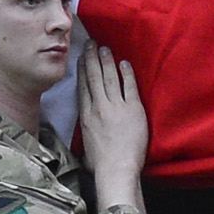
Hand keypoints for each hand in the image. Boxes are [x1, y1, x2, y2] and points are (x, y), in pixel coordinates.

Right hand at [77, 41, 151, 205]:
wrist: (116, 170)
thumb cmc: (100, 165)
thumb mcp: (83, 146)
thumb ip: (84, 133)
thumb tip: (84, 131)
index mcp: (85, 116)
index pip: (83, 87)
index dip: (82, 70)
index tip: (81, 58)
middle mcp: (98, 108)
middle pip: (94, 77)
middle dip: (92, 58)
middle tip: (91, 43)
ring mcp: (115, 107)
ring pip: (109, 78)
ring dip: (107, 61)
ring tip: (104, 48)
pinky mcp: (133, 110)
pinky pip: (129, 86)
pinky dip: (127, 73)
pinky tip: (125, 63)